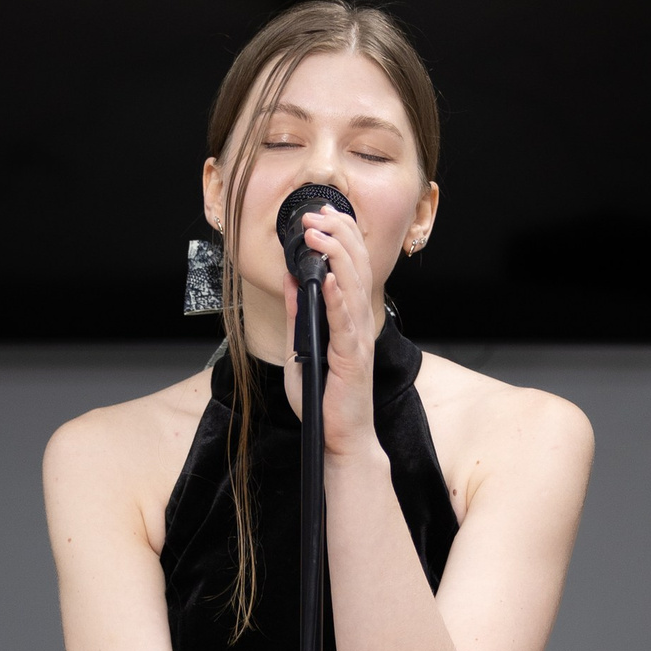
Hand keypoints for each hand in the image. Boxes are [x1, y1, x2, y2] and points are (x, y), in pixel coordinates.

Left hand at [283, 205, 379, 463]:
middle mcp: (358, 323)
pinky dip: (338, 299)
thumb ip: (299, 312)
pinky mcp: (352, 359)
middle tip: (317, 212)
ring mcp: (358, 340)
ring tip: (319, 232)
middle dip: (338, 234)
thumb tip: (291, 278)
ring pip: (354, 287)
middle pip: (356, 267)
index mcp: (349, 318)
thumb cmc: (324, 399)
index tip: (322, 213)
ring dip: (336, 256)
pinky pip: (345, 323)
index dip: (340, 236)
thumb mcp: (303, 345)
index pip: (351, 266)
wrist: (338, 437)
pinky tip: (330, 278)